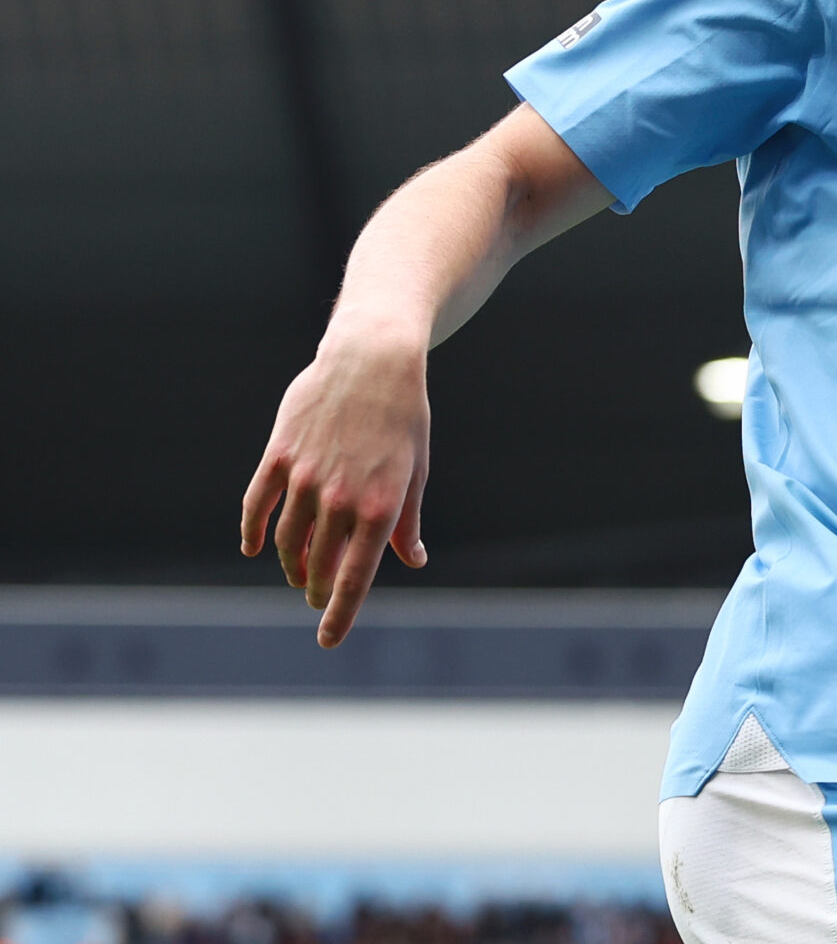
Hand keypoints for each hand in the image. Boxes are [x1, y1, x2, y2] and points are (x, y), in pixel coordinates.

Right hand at [240, 326, 431, 646]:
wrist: (374, 361)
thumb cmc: (403, 419)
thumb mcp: (416, 471)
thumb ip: (406, 521)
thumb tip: (412, 560)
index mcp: (379, 507)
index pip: (354, 578)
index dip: (339, 615)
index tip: (327, 640)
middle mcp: (339, 498)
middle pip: (317, 565)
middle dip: (317, 590)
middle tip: (317, 597)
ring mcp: (305, 477)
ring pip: (286, 540)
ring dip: (291, 564)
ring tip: (298, 573)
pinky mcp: (280, 455)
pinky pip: (257, 504)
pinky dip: (254, 531)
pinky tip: (255, 547)